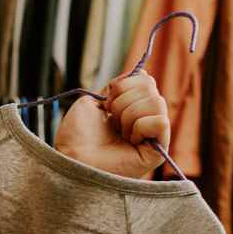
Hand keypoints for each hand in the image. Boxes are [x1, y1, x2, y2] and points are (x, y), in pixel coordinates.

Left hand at [55, 72, 172, 179]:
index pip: (145, 80)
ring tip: (119, 132)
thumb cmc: (76, 136)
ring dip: (129, 114)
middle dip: (123, 99)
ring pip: (157, 102)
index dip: (125, 84)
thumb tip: (142, 74)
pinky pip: (160, 121)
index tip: (107, 100)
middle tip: (111, 120)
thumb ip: (117, 87)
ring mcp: (152, 136)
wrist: (72, 160)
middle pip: (151, 87)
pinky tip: (130, 140)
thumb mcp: (92, 101)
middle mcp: (144, 121)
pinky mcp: (158, 151)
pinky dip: (140, 126)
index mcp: (130, 109)